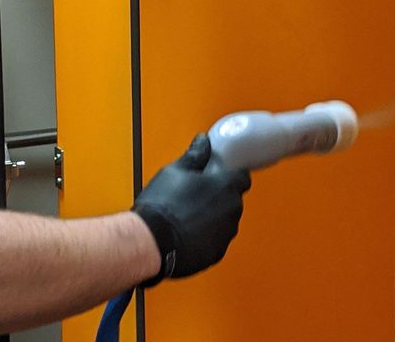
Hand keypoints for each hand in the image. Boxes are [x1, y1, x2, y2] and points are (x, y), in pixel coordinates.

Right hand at [131, 134, 250, 286]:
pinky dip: (205, 237)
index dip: (230, 175)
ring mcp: (226, 235)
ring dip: (212, 218)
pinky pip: (215, 240)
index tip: (217, 175)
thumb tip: (203, 140)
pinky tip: (185, 233)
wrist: (152, 241)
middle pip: (232, 200)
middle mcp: (232, 211)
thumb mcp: (175, 170)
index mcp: (226, 187)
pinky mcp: (216, 254)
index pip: (243, 177)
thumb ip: (195, 155)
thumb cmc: (163, 204)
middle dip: (218, 197)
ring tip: (186, 216)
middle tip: (195, 194)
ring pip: (224, 221)